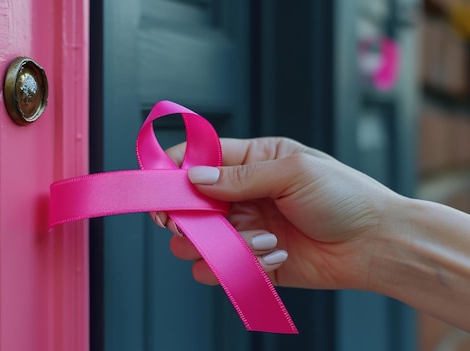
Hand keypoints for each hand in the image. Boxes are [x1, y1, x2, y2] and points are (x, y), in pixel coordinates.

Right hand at [152, 137, 402, 290]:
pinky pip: (221, 269)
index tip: (159, 188)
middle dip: (186, 217)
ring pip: (197, 242)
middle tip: (196, 225)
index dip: (173, 170)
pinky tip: (273, 256)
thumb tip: (194, 178)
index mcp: (250, 161)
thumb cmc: (345, 197)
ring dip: (220, 245)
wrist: (377, 243)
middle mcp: (240, 195)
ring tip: (261, 240)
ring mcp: (244, 229)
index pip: (196, 159)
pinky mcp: (251, 262)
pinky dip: (238, 267)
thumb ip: (239, 177)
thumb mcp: (293, 172)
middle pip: (187, 204)